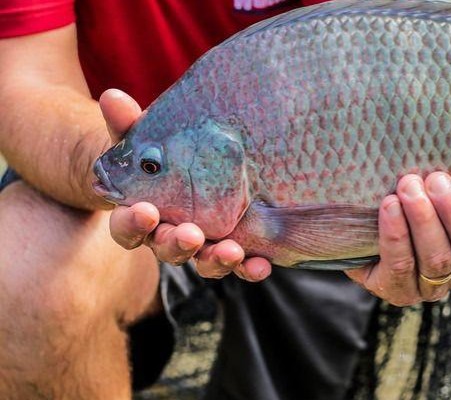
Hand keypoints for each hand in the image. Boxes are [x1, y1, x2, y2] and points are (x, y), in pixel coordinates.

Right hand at [99, 89, 271, 281]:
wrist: (185, 164)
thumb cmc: (157, 152)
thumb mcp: (141, 137)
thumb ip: (126, 124)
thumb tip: (114, 98)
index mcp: (138, 215)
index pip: (127, 227)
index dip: (132, 224)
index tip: (144, 212)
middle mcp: (166, 236)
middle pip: (167, 249)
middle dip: (178, 244)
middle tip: (191, 235)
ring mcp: (200, 246)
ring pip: (204, 262)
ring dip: (217, 260)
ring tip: (232, 252)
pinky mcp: (230, 247)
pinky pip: (239, 263)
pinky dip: (249, 267)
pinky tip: (261, 265)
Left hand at [345, 173, 450, 305]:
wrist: (358, 222)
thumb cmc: (410, 189)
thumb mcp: (438, 179)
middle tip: (437, 180)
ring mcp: (432, 285)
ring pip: (439, 260)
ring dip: (424, 221)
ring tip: (408, 186)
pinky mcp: (397, 290)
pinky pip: (401, 267)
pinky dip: (396, 235)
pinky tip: (389, 207)